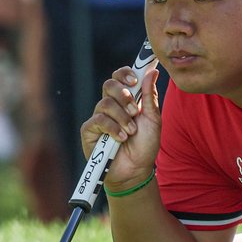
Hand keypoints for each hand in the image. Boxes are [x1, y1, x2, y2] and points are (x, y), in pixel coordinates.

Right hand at [83, 65, 161, 192]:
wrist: (136, 170)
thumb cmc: (144, 145)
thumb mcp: (152, 119)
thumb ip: (149, 95)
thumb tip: (152, 71)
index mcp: (125, 99)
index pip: (119, 77)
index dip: (125, 74)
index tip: (135, 81)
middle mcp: (110, 105)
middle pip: (109, 84)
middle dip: (123, 94)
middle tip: (135, 110)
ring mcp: (99, 117)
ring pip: (105, 103)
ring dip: (122, 117)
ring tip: (131, 131)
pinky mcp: (89, 130)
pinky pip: (98, 120)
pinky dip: (113, 128)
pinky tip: (121, 138)